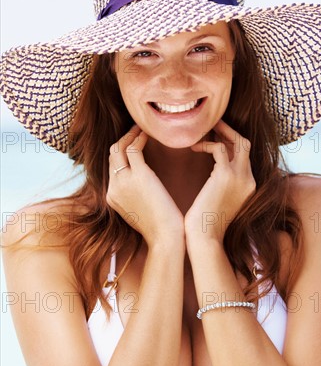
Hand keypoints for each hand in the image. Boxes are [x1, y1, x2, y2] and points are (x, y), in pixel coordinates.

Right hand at [107, 124, 183, 247]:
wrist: (164, 237)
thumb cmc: (158, 227)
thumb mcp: (138, 211)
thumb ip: (133, 196)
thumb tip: (140, 185)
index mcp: (111, 197)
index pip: (111, 168)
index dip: (120, 153)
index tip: (131, 144)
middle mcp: (113, 187)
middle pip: (112, 155)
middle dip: (122, 141)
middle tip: (135, 131)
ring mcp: (123, 181)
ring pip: (119, 148)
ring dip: (130, 135)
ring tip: (141, 129)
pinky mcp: (139, 175)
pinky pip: (134, 148)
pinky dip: (139, 138)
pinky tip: (148, 134)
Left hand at [184, 120, 255, 243]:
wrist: (205, 238)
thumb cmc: (206, 224)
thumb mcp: (220, 202)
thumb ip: (222, 187)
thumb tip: (212, 175)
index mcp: (249, 187)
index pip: (245, 157)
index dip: (232, 144)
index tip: (217, 137)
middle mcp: (249, 180)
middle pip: (246, 145)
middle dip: (231, 132)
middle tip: (215, 124)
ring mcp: (240, 177)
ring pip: (239, 142)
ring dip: (221, 132)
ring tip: (204, 129)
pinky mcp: (226, 175)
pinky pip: (219, 148)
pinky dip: (206, 144)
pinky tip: (193, 148)